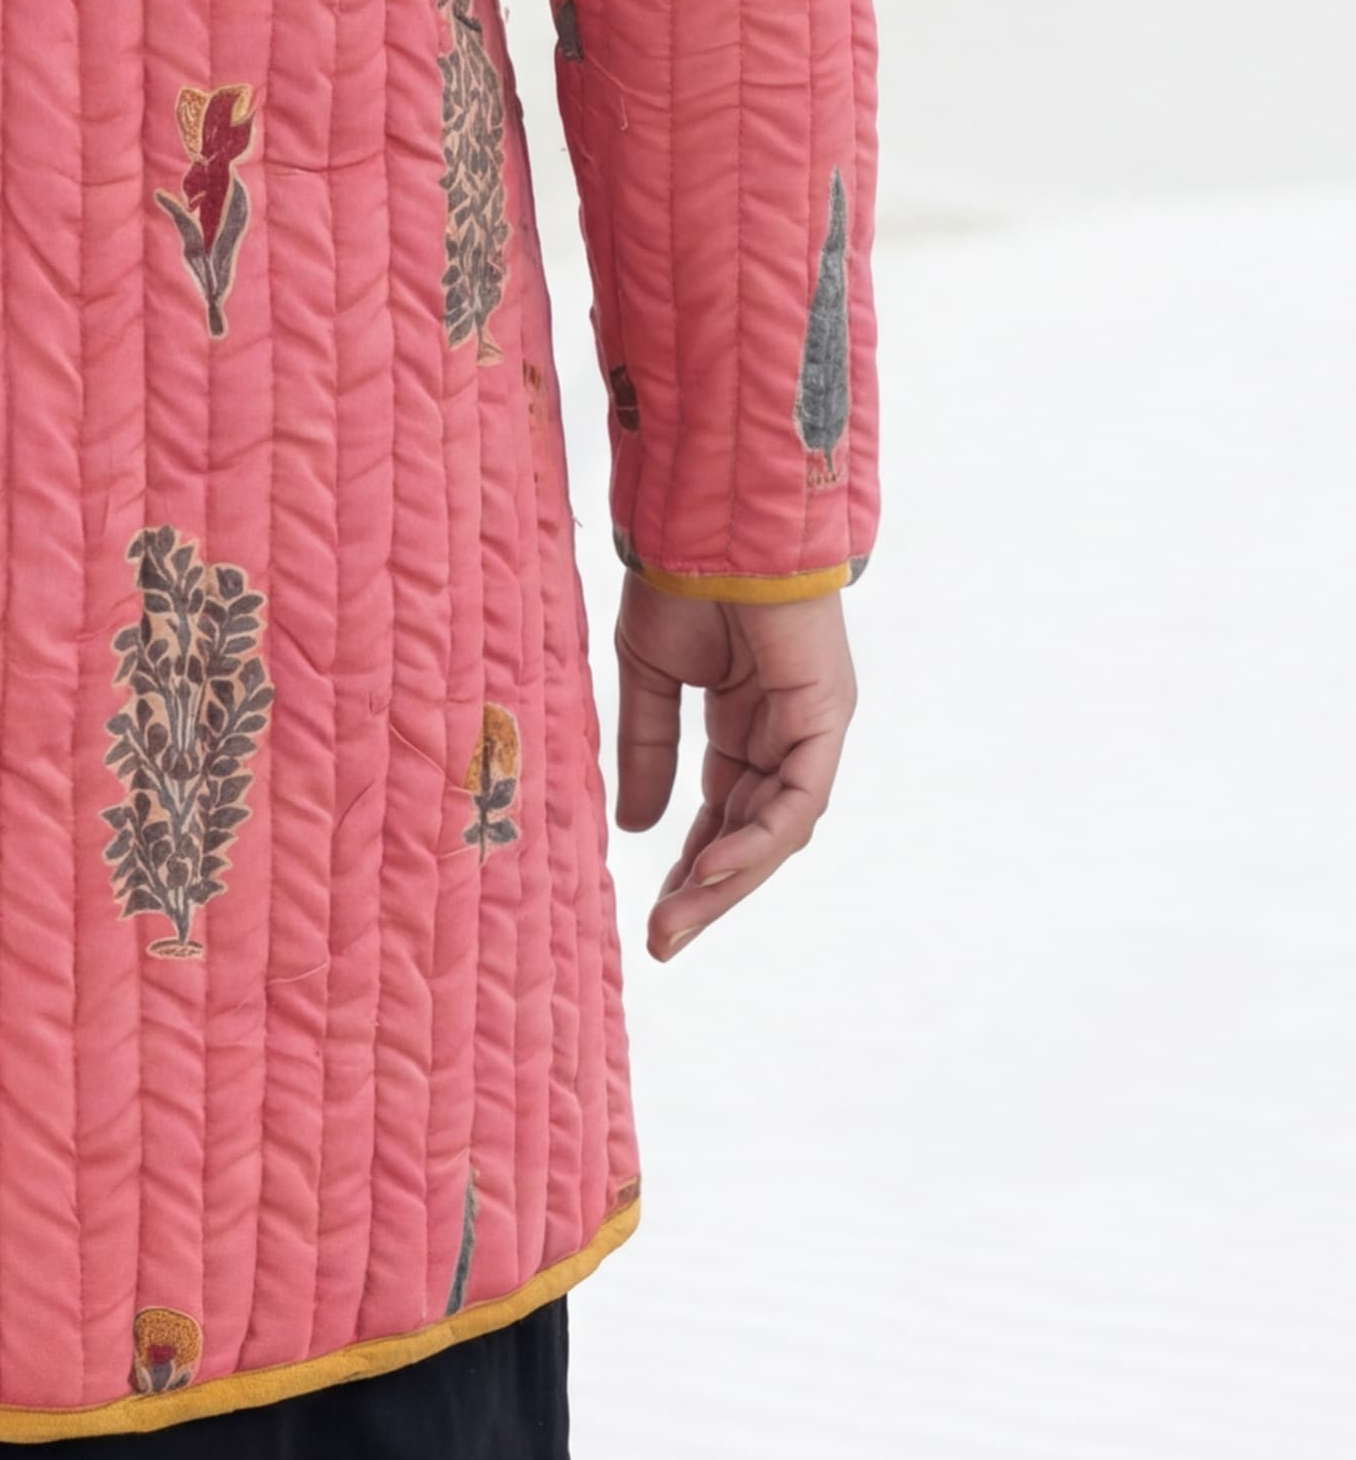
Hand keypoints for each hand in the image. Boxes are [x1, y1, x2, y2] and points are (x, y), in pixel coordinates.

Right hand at [613, 572, 855, 962]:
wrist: (705, 520)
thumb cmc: (680, 579)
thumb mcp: (651, 678)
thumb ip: (649, 750)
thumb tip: (636, 827)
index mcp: (750, 721)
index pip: (727, 813)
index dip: (691, 863)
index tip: (653, 912)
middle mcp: (788, 733)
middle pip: (753, 834)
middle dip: (707, 890)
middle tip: (663, 939)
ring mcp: (811, 728)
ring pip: (776, 830)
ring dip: (727, 881)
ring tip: (676, 921)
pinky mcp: (824, 718)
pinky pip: (795, 799)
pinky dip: (755, 839)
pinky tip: (710, 868)